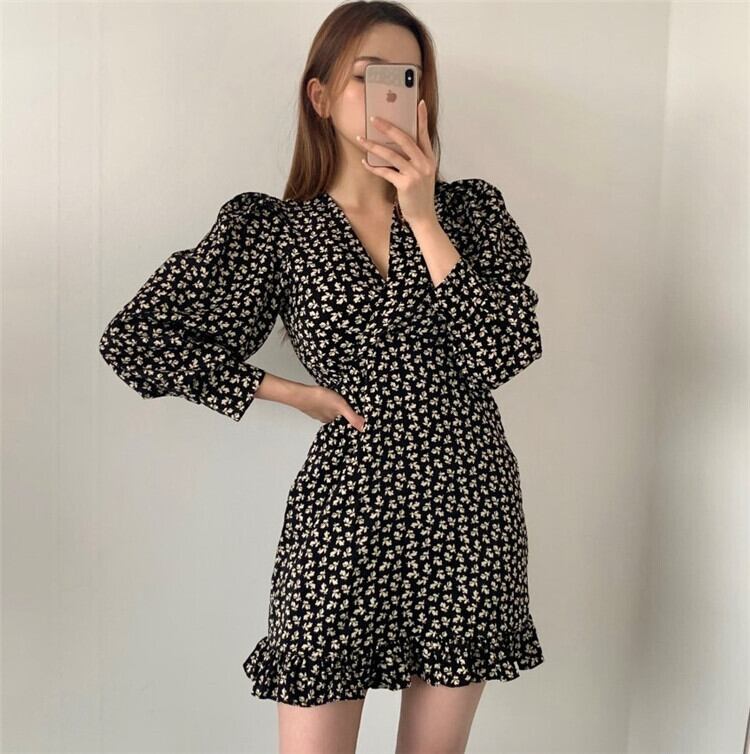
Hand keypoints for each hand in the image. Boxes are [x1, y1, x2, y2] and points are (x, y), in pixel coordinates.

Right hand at [296, 384, 365, 431]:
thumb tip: (363, 428)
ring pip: (330, 411)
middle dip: (343, 413)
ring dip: (334, 407)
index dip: (351, 420)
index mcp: (333, 421)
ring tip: (339, 400)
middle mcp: (326, 419)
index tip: (356, 415)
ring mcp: (318, 412)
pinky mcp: (313, 405)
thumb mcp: (341, 407)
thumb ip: (352, 417)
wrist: (300, 393)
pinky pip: (323, 405)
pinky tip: (327, 397)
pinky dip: (326, 402)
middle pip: (338, 418)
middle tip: (349, 405)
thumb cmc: (319, 399)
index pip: (345, 423)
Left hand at [355, 99, 437, 227]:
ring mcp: (415, 174)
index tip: (418, 102)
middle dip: (387, 128)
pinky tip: (364, 163)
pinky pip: (386, 172)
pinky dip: (374, 167)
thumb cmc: (420, 195)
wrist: (423, 216)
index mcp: (429, 159)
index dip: (421, 118)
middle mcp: (424, 164)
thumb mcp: (423, 174)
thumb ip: (415, 159)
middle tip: (373, 118)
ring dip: (374, 146)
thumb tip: (396, 146)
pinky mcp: (405, 185)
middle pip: (405, 140)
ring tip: (361, 139)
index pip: (424, 134)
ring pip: (392, 155)